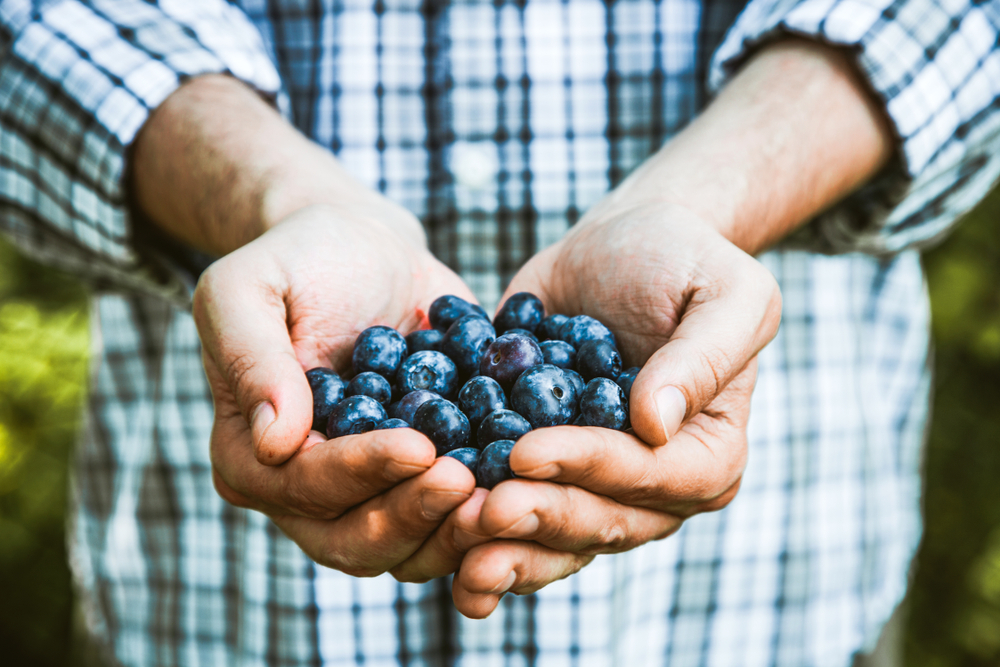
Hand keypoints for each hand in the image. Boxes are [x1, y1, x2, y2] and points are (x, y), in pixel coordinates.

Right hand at [194, 204, 478, 576]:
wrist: (366, 253)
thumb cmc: (299, 261)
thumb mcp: (248, 288)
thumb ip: (253, 358)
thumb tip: (276, 441)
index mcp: (251, 456)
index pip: (303, 485)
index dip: (361, 471)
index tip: (420, 446)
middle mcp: (305, 493)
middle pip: (356, 537)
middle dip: (414, 514)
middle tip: (470, 483)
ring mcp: (367, 496)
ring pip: (407, 546)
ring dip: (455, 531)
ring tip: (505, 496)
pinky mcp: (418, 485)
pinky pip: (449, 521)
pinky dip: (485, 517)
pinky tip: (527, 490)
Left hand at [448, 202, 780, 616]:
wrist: (621, 248)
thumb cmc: (684, 259)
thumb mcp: (725, 292)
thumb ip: (703, 357)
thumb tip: (656, 424)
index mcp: (709, 454)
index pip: (650, 476)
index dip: (588, 468)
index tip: (526, 451)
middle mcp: (655, 489)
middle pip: (598, 521)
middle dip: (537, 518)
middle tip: (479, 510)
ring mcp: (595, 488)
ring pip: (553, 537)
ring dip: (503, 547)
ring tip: (452, 536)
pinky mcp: (544, 472)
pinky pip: (515, 509)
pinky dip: (474, 527)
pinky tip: (434, 535)